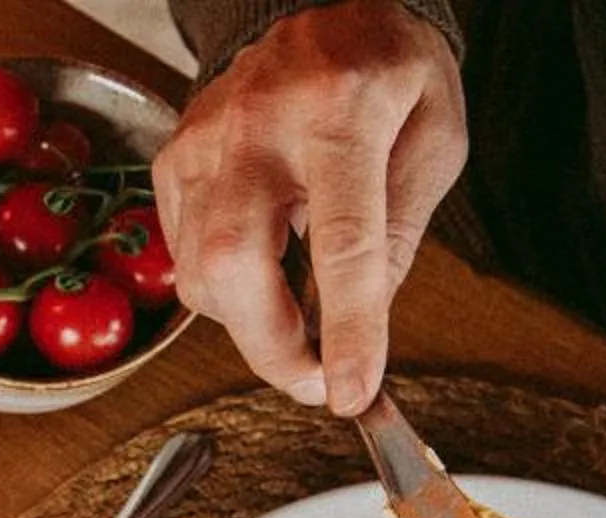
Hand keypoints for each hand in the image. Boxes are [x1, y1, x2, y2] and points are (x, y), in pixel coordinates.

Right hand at [153, 0, 466, 413]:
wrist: (325, 6)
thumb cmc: (389, 71)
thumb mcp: (433, 141)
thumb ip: (399, 234)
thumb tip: (361, 324)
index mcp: (341, 113)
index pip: (341, 243)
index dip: (347, 330)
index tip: (352, 392)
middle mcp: (258, 127)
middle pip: (234, 266)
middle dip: (271, 347)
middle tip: (314, 380)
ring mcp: (202, 143)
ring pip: (203, 275)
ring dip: (252, 320)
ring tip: (297, 311)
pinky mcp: (173, 160)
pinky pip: (185, 256)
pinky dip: (225, 285)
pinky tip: (263, 263)